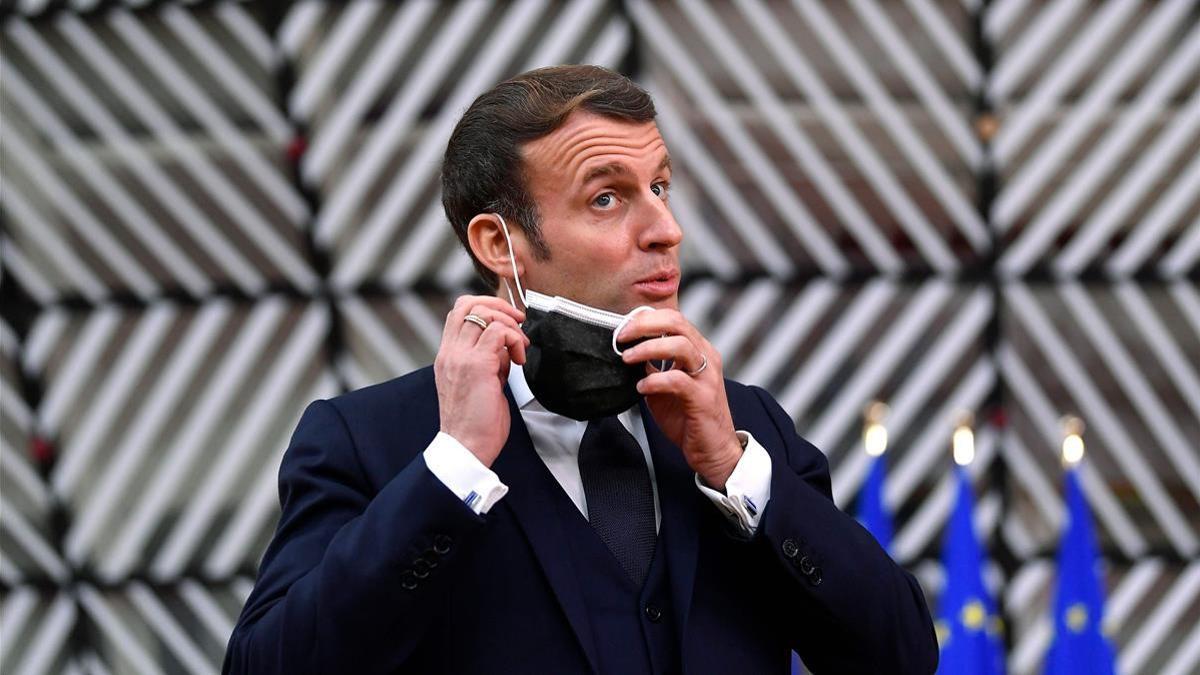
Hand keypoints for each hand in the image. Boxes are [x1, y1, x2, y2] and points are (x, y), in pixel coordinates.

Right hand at [434, 295, 527, 466]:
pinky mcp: (477, 366)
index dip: (486, 305)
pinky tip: (519, 360)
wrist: (467, 448)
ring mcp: (461, 357)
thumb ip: (490, 362)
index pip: (459, 311)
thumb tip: (507, 348)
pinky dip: (515, 340)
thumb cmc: (476, 424)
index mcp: (448, 355)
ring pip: (484, 313)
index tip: (507, 320)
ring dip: (510, 325)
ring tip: (520, 347)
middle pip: (469, 303)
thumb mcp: (480, 384)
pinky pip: (499, 333)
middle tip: (518, 324)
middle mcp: (450, 352)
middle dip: (501, 306)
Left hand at [617, 309, 742, 489]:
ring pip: (680, 345)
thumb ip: (650, 367)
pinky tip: (641, 388)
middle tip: (622, 337)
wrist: (713, 450)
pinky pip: (677, 380)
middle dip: (644, 325)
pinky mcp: (703, 397)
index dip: (645, 319)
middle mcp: (705, 357)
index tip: (622, 328)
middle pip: (676, 323)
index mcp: (697, 350)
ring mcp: (707, 376)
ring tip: (628, 359)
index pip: (673, 319)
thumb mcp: (665, 386)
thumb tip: (626, 352)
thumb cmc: (689, 418)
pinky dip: (654, 381)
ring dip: (648, 349)